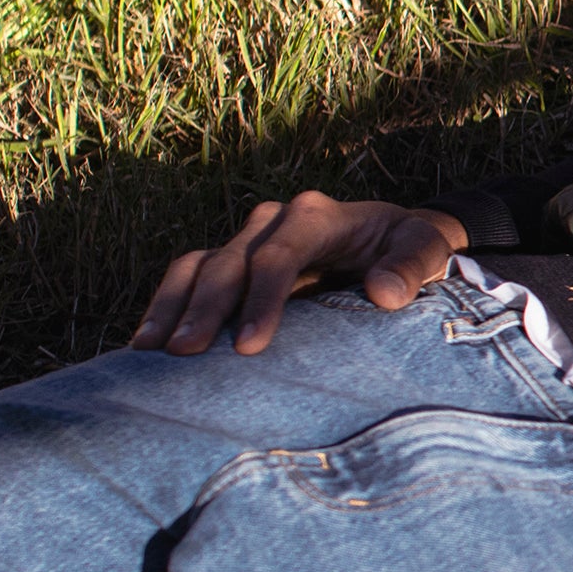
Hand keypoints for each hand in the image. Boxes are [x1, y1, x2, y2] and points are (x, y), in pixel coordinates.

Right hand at [132, 193, 469, 355]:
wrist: (394, 238)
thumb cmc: (410, 247)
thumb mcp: (426, 249)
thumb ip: (411, 267)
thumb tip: (384, 293)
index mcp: (317, 215)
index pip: (279, 254)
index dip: (261, 298)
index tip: (249, 345)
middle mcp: (272, 221)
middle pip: (228, 261)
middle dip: (205, 309)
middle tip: (185, 356)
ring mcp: (247, 239)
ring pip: (197, 266)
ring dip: (172, 307)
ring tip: (149, 354)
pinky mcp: (233, 261)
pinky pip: (189, 278)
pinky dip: (166, 307)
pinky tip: (146, 346)